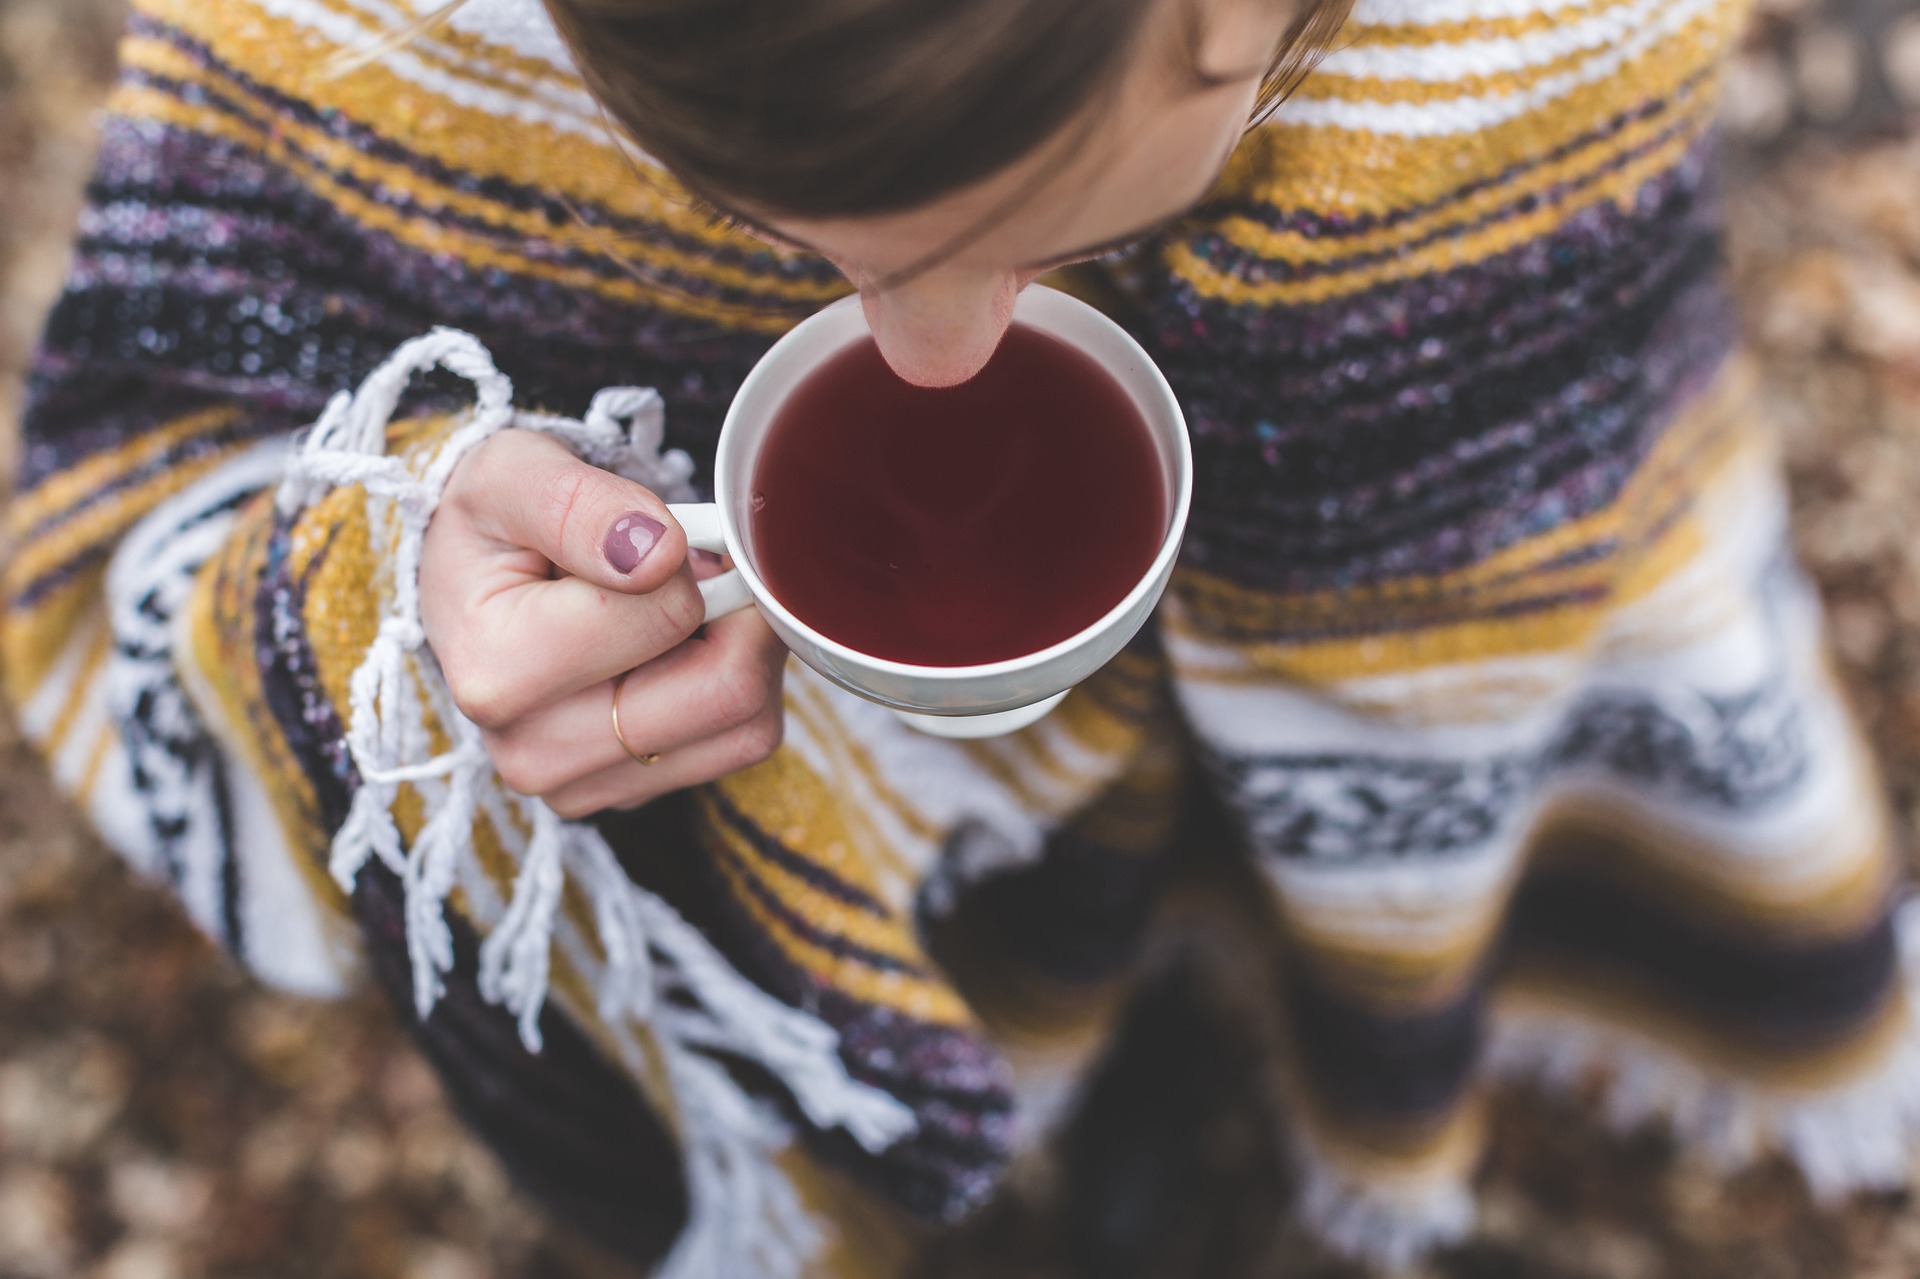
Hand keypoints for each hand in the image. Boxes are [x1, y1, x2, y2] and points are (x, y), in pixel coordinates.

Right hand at [419, 429, 786, 816]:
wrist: (476, 581)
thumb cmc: (496, 524)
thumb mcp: (514, 475)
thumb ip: (580, 504)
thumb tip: (655, 553)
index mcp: (498, 675)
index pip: (670, 611)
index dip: (681, 557)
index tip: (647, 536)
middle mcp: (535, 754)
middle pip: (725, 689)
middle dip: (734, 611)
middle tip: (696, 568)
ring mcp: (585, 785)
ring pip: (747, 724)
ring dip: (742, 650)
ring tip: (680, 607)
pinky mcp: (630, 794)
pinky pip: (742, 742)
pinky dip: (738, 685)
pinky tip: (682, 651)